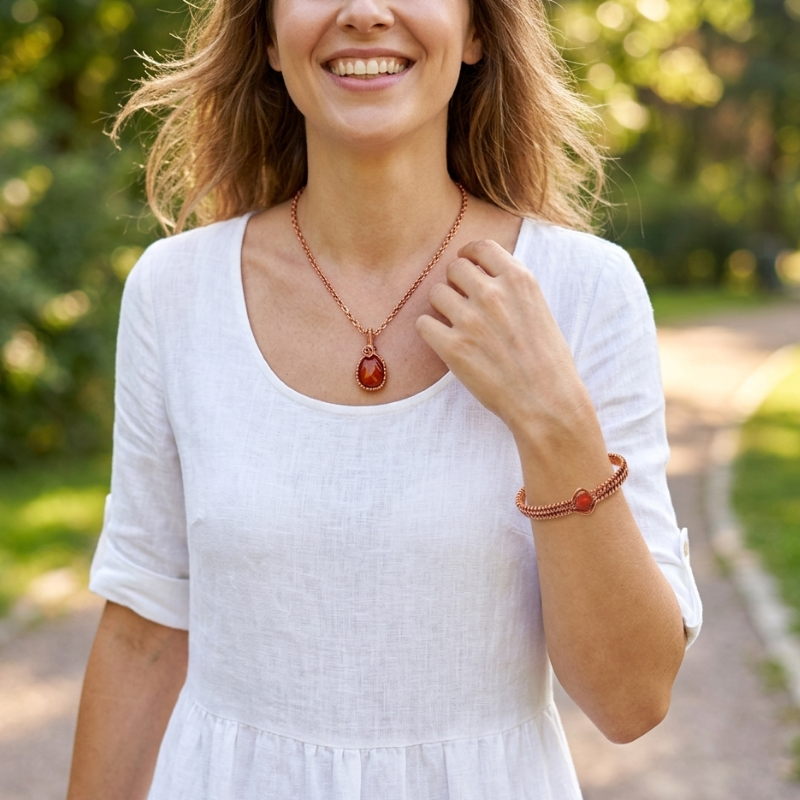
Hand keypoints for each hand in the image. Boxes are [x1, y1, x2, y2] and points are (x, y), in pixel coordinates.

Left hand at [415, 239, 592, 440]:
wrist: (547, 401)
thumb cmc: (548, 361)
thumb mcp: (539, 310)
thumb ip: (513, 289)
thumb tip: (483, 275)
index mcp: (519, 280)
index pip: (481, 247)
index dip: (469, 255)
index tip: (466, 265)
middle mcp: (493, 294)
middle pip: (454, 268)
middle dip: (455, 283)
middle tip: (462, 303)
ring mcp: (471, 320)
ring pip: (436, 294)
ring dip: (442, 307)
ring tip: (456, 326)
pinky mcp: (453, 347)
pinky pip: (423, 324)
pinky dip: (430, 332)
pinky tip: (444, 342)